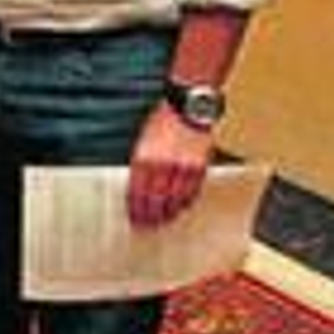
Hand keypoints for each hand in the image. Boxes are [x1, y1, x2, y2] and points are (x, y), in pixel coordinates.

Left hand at [126, 101, 213, 227]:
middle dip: (150, 215)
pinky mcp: (198, 168)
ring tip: (163, 221)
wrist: (187, 108)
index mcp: (143, 158)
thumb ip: (141, 164)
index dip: (136, 208)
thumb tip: (138, 186)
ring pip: (173, 199)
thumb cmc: (163, 121)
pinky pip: (191, 192)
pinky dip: (184, 203)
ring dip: (167, 213)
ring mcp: (181, 168)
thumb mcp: (143, 141)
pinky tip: (180, 208)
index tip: (134, 217)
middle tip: (147, 226)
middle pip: (154, 200)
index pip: (137, 192)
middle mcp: (161, 166)